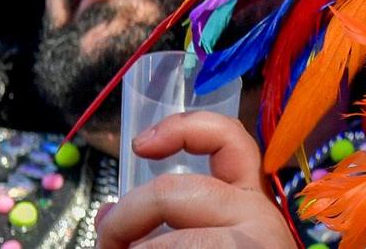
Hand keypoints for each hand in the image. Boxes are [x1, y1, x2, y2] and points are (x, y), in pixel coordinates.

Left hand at [95, 112, 297, 248]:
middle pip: (169, 192)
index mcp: (252, 205)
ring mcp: (248, 248)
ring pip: (160, 243)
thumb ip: (168, 224)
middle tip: (109, 246)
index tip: (141, 144)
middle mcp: (258, 221)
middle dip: (123, 219)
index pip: (229, 141)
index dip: (184, 128)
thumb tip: (107, 217)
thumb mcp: (209, 241)